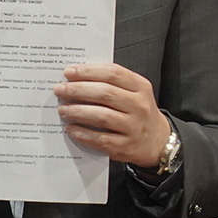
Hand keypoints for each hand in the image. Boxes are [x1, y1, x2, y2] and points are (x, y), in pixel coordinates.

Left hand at [53, 63, 169, 167]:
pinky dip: (82, 133)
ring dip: (77, 111)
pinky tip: (70, 128)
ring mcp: (133, 127)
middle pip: (105, 93)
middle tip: (60, 89)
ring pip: (101, 116)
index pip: (113, 73)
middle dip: (78, 90)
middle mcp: (139, 106)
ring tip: (62, 109)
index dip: (88, 71)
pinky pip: (100, 138)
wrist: (157, 141)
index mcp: (141, 87)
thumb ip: (113, 84)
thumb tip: (78, 78)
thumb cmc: (138, 112)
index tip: (69, 72)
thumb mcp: (135, 93)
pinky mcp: (125, 146)